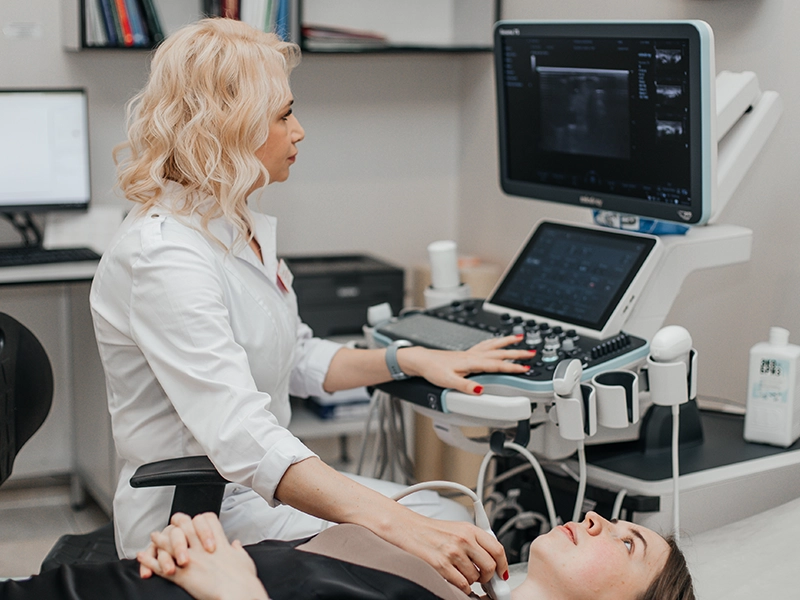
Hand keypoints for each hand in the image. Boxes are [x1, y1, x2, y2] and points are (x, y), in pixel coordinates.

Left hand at [136, 512, 269, 599]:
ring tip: (154, 536)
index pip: (206, 519)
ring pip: (169, 542)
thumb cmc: (243, 580)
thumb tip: (235, 546)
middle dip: (176, 524)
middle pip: (185, 526)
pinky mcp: (182, 574)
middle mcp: (202, 547)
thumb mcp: (243, 560)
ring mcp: (191, 559)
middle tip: (171, 524)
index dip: (198, 519)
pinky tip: (143, 557)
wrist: (236, 593)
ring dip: (159, 539)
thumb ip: (237, 550)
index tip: (195, 521)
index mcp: (218, 542)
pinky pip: (161, 565)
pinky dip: (149, 561)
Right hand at [386, 512, 508, 594]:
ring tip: (461, 574)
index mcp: (469, 529)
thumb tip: (491, 558)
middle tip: (482, 578)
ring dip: (471, 581)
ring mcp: (452, 553)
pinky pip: (462, 584)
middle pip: (489, 566)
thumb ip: (474, 541)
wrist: (407, 529)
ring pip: (475, 578)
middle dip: (488, 577)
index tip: (501, 572)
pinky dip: (461, 586)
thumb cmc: (430, 530)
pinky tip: (454, 578)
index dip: (502, 564)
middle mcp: (463, 539)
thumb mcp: (457, 528)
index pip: (497, 548)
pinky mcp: (441, 565)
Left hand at [399, 334, 534, 394]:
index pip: (496, 365)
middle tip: (531, 352)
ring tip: (519, 338)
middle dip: (516, 352)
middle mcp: (472, 355)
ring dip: (506, 341)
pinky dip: (493, 342)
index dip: (512, 367)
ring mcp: (469, 353)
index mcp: (471, 362)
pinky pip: (484, 345)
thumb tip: (480, 391)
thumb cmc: (432, 370)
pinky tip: (496, 342)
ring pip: (492, 345)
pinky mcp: (465, 353)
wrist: (421, 361)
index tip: (525, 368)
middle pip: (498, 353)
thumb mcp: (447, 382)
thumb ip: (465, 387)